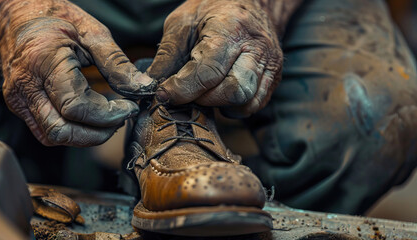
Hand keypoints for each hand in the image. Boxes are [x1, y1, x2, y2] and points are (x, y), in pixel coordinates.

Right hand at [0, 1, 154, 145]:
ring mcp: (17, 98)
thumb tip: (143, 88)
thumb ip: (117, 63)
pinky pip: (45, 131)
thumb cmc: (57, 17)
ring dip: (85, 136)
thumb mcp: (92, 32)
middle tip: (121, 118)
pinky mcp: (18, 105)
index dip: (108, 115)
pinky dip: (71, 131)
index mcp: (43, 60)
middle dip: (98, 133)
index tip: (130, 107)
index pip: (76, 106)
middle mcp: (25, 84)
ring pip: (52, 137)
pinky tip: (89, 118)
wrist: (17, 14)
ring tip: (107, 119)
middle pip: (61, 131)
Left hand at [147, 0, 282, 117]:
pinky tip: (219, 93)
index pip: (208, 71)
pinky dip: (233, 107)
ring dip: (219, 104)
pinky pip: (254, 105)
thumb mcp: (182, 23)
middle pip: (233, 91)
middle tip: (185, 92)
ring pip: (246, 102)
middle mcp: (256, 48)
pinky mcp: (274, 78)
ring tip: (203, 91)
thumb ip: (167, 55)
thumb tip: (149, 86)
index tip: (163, 94)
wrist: (249, 2)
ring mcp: (269, 64)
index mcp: (231, 29)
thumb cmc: (212, 10)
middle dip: (203, 99)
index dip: (182, 89)